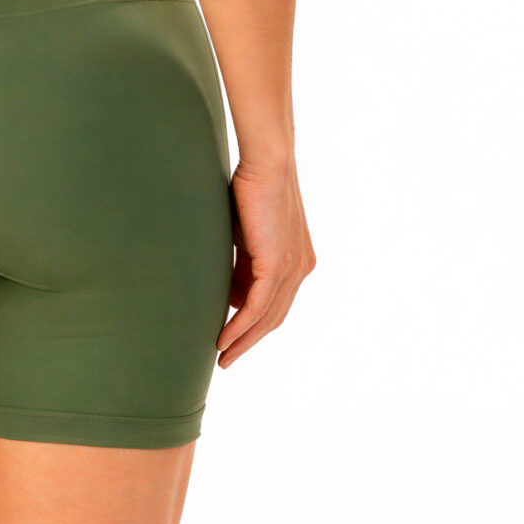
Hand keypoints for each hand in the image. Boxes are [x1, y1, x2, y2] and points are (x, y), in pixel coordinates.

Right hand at [218, 158, 313, 366]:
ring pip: (266, 317)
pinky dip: (240, 325)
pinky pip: (257, 305)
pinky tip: (224, 338)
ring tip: (222, 357)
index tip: (232, 340)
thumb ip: (243, 264)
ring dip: (242, 340)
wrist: (267, 164)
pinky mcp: (278, 264)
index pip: (276, 304)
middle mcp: (301, 268)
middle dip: (249, 342)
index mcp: (298, 261)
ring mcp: (292, 268)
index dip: (254, 326)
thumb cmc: (252, 190)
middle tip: (226, 360)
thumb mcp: (246, 236)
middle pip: (274, 318)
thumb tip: (231, 293)